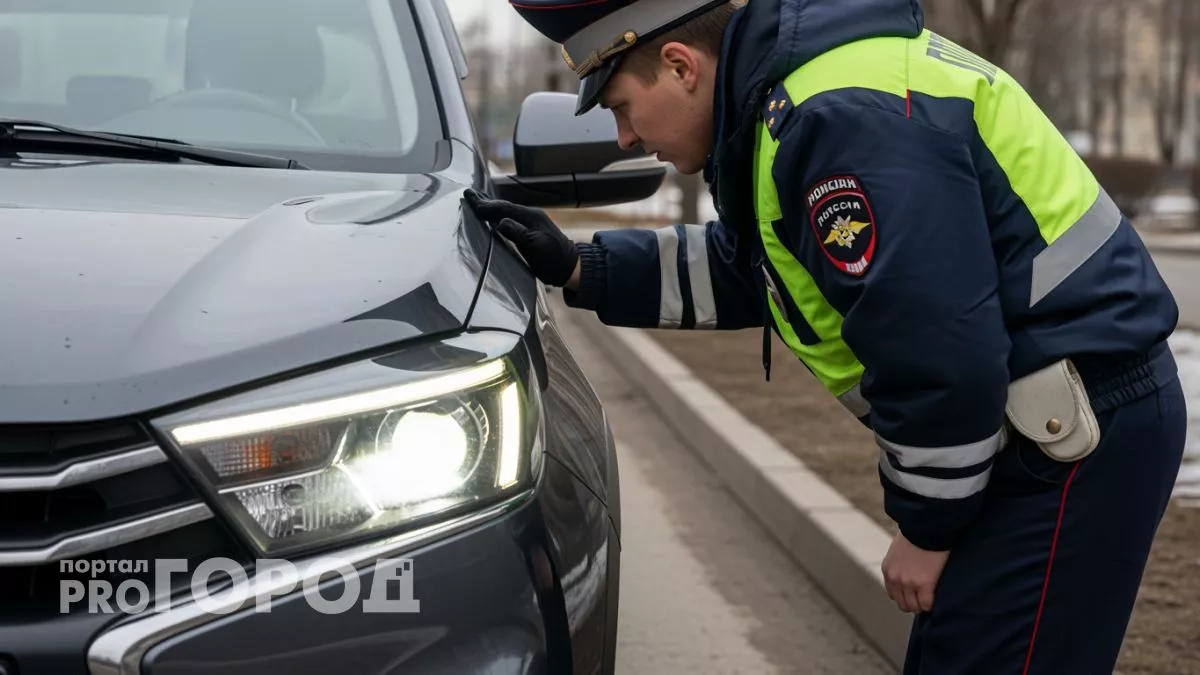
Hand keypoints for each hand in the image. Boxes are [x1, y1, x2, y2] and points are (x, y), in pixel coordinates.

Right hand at [463, 189, 580, 288]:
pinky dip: (498, 216)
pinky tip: (493, 218)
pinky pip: (510, 220)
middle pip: (504, 206)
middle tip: (469, 194)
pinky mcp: (529, 232)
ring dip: (491, 207)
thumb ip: (517, 232)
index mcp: (530, 217)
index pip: (504, 207)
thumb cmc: (553, 259)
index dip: (486, 204)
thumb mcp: (535, 246)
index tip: (469, 199)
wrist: (568, 268)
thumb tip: (500, 222)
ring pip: (506, 212)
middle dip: (486, 201)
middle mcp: (529, 216)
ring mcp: (530, 224)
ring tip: (477, 202)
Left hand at [882, 533, 949, 613]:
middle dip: (914, 603)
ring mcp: (908, 583)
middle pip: (902, 603)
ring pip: (914, 607)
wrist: (927, 526)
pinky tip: (939, 597)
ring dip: (923, 605)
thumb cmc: (918, 532)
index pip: (893, 593)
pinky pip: (927, 604)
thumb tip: (909, 569)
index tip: (916, 594)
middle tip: (926, 598)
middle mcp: (895, 578)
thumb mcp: (900, 548)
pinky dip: (932, 604)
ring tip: (933, 598)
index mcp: (888, 569)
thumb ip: (900, 562)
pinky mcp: (924, 584)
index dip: (906, 596)